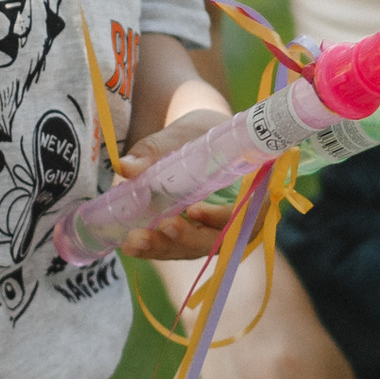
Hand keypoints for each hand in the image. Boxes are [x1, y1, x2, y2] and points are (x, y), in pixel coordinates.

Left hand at [109, 102, 239, 260]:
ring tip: (133, 242)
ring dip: (164, 248)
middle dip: (183, 239)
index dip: (220, 218)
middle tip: (155, 230)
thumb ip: (157, 150)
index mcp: (251, 192)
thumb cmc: (203, 130)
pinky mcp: (194, 235)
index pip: (244, 215)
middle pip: (216, 239)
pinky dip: (155, 247)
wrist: (201, 134)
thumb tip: (127, 168)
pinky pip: (179, 246)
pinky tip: (130, 246)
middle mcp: (237, 220)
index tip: (194, 210)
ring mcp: (214, 231)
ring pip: (194, 248)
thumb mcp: (185, 134)